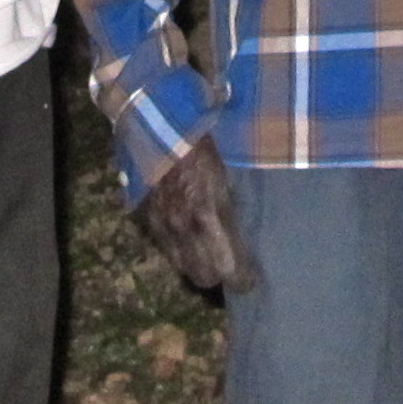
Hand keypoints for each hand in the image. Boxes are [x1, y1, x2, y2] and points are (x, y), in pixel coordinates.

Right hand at [137, 135, 257, 291]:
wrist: (158, 123)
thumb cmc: (202, 141)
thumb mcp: (227, 171)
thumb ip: (234, 204)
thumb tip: (255, 225)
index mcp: (209, 213)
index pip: (229, 266)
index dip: (242, 279)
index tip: (252, 280)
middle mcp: (184, 226)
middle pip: (203, 276)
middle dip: (219, 276)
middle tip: (232, 267)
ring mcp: (163, 224)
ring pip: (182, 266)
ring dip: (197, 266)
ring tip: (211, 257)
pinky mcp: (147, 217)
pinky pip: (165, 248)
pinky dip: (178, 249)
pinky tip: (188, 238)